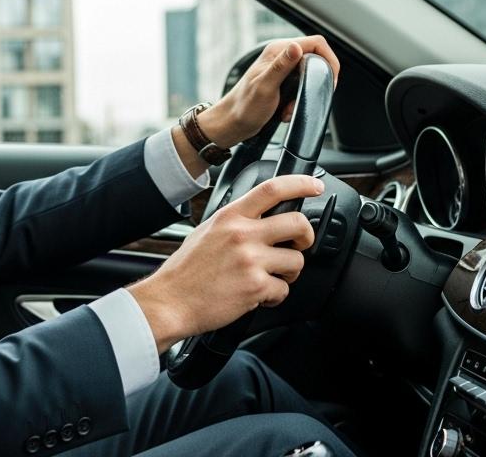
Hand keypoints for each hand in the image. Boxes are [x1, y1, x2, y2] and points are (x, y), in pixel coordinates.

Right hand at [126, 174, 321, 352]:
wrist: (170, 301)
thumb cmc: (186, 271)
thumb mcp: (207, 231)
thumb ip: (234, 222)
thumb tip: (260, 218)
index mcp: (230, 217)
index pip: (273, 189)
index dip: (300, 184)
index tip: (315, 186)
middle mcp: (242, 235)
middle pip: (298, 223)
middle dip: (307, 236)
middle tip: (300, 244)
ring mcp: (250, 261)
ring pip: (296, 261)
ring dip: (289, 272)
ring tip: (270, 277)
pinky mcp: (255, 287)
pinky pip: (283, 289)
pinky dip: (275, 296)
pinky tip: (259, 296)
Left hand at [199, 36, 340, 148]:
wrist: (231, 123)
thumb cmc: (244, 107)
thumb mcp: (265, 87)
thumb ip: (281, 66)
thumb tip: (296, 47)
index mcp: (278, 51)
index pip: (316, 43)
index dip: (329, 59)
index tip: (331, 78)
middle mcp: (281, 56)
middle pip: (316, 60)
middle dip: (316, 82)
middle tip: (307, 98)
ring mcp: (282, 70)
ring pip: (309, 77)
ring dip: (305, 95)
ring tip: (289, 109)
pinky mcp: (282, 83)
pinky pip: (301, 89)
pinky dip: (297, 102)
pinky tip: (285, 112)